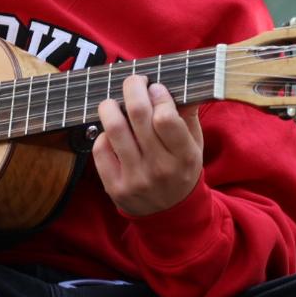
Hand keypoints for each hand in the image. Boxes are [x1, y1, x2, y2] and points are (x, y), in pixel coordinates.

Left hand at [92, 74, 203, 216]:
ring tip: (115, 102)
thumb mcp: (195, 146)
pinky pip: (100, 149)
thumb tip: (183, 82)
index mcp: (184, 156)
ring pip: (115, 128)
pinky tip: (112, 132)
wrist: (170, 214)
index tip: (156, 88)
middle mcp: (160, 168)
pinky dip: (103, 134)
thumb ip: (188, 115)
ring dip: (111, 106)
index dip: (158, 95)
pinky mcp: (115, 187)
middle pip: (138, 115)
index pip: (165, 117)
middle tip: (134, 82)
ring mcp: (135, 178)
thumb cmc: (182, 170)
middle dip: (133, 88)